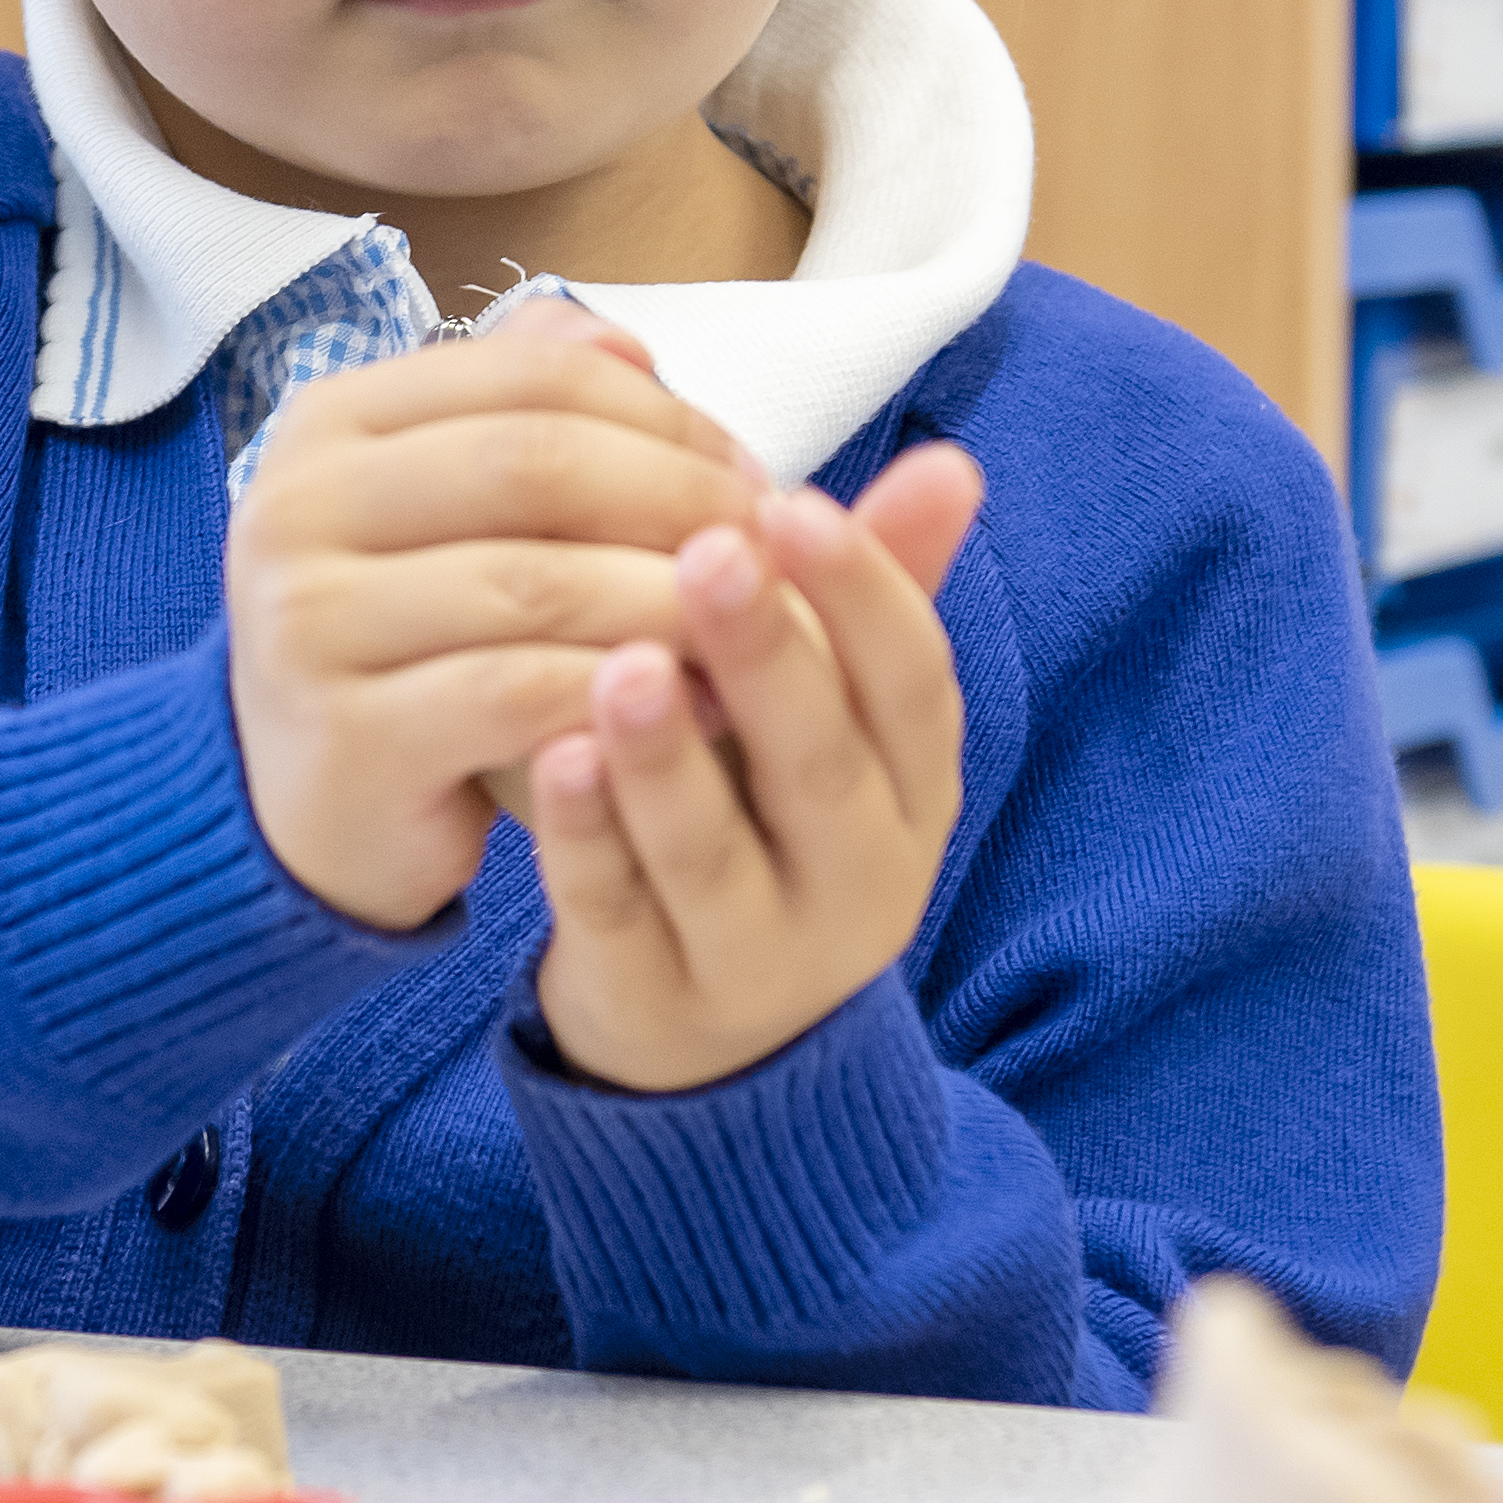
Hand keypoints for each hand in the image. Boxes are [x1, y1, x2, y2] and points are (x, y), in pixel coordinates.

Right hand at [226, 325, 767, 931]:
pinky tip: (702, 707)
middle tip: (769, 548)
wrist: (316, 802)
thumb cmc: (416, 638)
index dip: (665, 415)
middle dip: (679, 501)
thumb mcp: (457, 507)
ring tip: (756, 629)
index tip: (749, 472)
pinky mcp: (346, 736)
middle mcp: (295, 506)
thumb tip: (633, 348)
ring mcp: (306, 623)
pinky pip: (520, 694)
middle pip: (536, 463)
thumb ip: (533, 410)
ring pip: (538, 583)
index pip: (532, 373)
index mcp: (331, 422)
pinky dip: (626, 694)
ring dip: (672, 603)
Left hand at [517, 448, 984, 1091]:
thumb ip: (880, 596)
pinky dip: (586, 837)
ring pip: (715, 852)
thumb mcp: (838, 720)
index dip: (867, 594)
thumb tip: (953, 462)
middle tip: (711, 551)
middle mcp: (860, 877)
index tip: (795, 503)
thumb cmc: (772, 821)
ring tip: (623, 664)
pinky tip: (549, 757)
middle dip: (770, 655)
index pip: (914, 684)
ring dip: (669, 757)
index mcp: (914, 789)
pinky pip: (618, 912)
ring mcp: (760, 954)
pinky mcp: (655, 998)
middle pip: (820, 763)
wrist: (713, 1040)